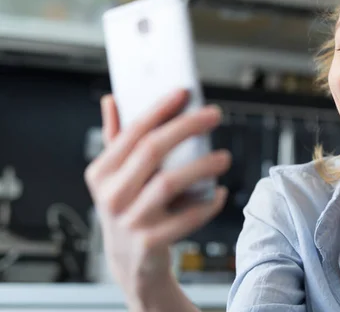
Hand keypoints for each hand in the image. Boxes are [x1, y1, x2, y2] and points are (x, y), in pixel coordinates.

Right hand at [84, 89, 229, 296]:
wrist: (131, 262)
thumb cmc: (128, 208)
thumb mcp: (116, 176)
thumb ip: (115, 138)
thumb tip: (112, 99)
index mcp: (101, 173)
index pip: (132, 132)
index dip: (159, 109)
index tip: (184, 92)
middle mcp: (110, 195)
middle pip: (151, 150)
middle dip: (186, 127)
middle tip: (214, 114)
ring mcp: (129, 221)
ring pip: (169, 183)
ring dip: (202, 166)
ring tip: (224, 157)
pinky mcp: (150, 243)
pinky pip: (186, 218)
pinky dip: (207, 205)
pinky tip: (219, 193)